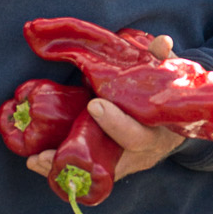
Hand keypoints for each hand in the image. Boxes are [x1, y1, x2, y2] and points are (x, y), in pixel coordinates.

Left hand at [26, 35, 185, 184]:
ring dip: (61, 167)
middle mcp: (139, 155)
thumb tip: (163, 41)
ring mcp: (124, 164)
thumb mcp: (170, 78)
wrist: (177, 125)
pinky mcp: (110, 166)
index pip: (135, 135)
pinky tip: (36, 162)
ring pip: (91, 172)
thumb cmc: (169, 98)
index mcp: (155, 135)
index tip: (94, 105)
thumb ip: (162, 60)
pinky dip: (60, 168)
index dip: (115, 122)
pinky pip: (84, 172)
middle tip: (47, 152)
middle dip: (77, 156)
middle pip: (107, 163)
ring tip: (35, 159)